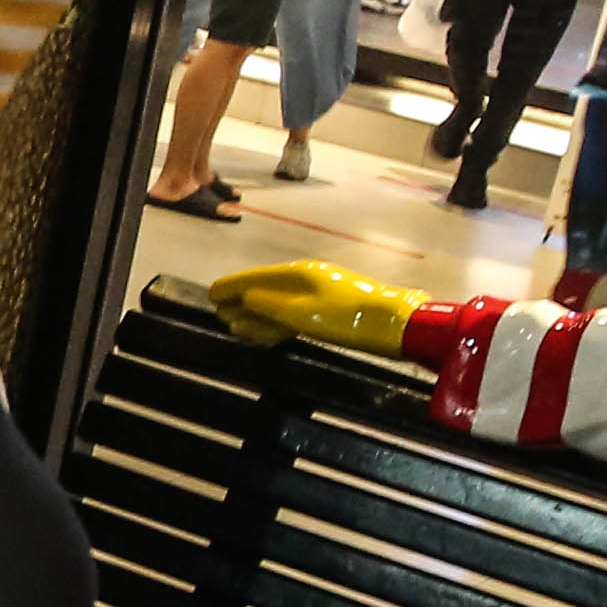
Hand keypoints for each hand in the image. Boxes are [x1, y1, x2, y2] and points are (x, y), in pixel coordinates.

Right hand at [210, 258, 430, 357]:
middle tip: (220, 314)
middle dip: (241, 301)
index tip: (211, 294)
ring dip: (257, 314)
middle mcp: (307, 278)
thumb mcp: (303, 315)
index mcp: (298, 274)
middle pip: (266, 288)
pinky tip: (269, 331)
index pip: (255, 278)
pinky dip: (276, 321)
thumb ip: (271, 306)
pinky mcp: (331, 309)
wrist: (396, 324)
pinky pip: (294, 312)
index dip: (232, 287)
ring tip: (237, 326)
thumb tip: (245, 298)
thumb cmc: (347, 319)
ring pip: (280, 302)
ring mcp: (320, 292)